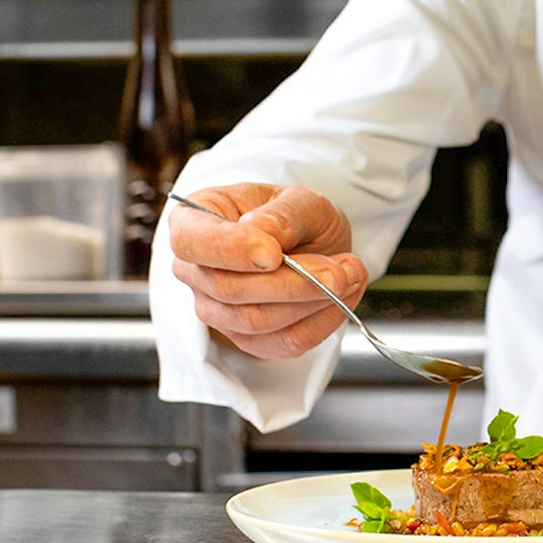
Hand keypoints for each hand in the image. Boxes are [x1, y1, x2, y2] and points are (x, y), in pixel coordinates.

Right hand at [167, 182, 368, 359]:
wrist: (310, 243)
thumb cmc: (294, 216)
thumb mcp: (299, 199)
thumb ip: (282, 215)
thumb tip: (259, 232)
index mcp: (193, 222)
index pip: (191, 242)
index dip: (230, 251)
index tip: (274, 254)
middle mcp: (194, 270)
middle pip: (230, 289)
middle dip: (293, 282)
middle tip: (341, 269)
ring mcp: (215, 309)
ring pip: (257, 321)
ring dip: (312, 301)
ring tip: (350, 275)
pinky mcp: (246, 339)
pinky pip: (282, 342)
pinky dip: (321, 322)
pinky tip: (344, 296)